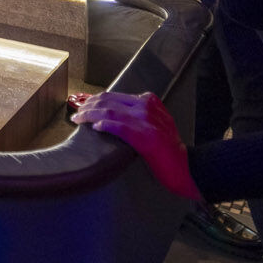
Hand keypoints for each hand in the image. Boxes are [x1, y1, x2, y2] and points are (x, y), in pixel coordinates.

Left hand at [70, 91, 199, 199]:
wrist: (186, 166)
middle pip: (109, 101)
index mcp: (149, 101)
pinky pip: (118, 127)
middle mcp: (146, 107)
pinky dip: (104, 125)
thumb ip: (140, 113)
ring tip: (78, 119)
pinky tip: (94, 127)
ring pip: (109, 112)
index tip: (84, 104)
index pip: (114, 96)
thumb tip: (114, 112)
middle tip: (77, 112)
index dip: (95, 99)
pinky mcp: (144, 137)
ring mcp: (145, 121)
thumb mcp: (157, 121)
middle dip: (88, 105)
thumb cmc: (169, 147)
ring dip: (89, 114)